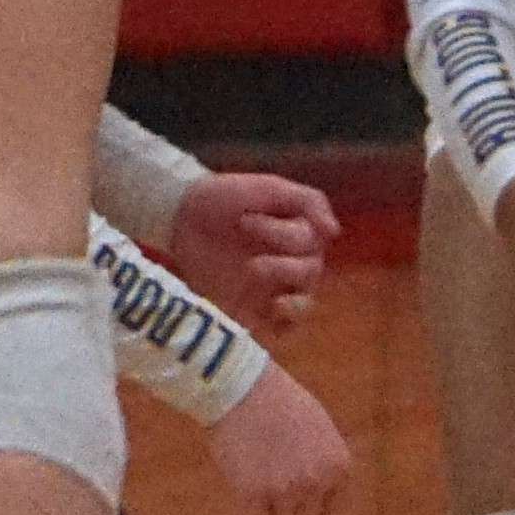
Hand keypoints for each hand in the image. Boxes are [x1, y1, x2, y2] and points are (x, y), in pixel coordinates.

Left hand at [169, 167, 338, 329]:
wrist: (180, 215)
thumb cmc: (225, 196)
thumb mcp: (269, 187)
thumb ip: (308, 201)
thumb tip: (334, 232)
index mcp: (300, 231)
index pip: (310, 242)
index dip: (281, 234)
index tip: (245, 221)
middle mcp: (292, 260)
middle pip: (310, 273)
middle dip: (282, 267)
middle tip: (250, 262)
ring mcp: (272, 288)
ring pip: (303, 304)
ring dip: (292, 302)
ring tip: (269, 296)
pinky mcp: (252, 309)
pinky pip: (280, 328)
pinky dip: (281, 326)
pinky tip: (269, 317)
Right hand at [202, 360, 351, 514]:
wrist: (245, 388)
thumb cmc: (281, 404)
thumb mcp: (320, 431)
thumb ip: (324, 466)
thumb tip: (322, 507)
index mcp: (339, 466)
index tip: (299, 506)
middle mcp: (317, 481)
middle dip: (290, 514)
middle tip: (274, 490)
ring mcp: (286, 489)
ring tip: (260, 485)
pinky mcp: (253, 494)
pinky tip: (247, 505)